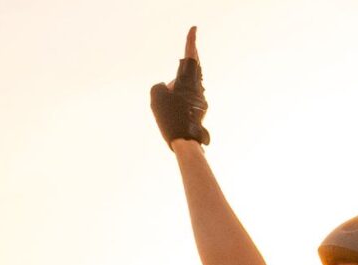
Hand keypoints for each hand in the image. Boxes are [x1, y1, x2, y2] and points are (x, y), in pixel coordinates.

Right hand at [150, 27, 209, 148]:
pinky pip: (189, 101)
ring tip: (171, 102)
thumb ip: (160, 86)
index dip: (191, 41)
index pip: (191, 56)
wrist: (185, 142)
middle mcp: (198, 89)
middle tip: (185, 59)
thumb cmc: (170, 117)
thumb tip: (170, 88)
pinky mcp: (200, 113)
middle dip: (186, 66)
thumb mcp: (156, 97)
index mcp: (188, 81)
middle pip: (190, 73)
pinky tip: (176, 112)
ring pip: (189, 89)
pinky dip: (181, 102)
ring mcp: (201, 102)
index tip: (194, 29)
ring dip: (180, 91)